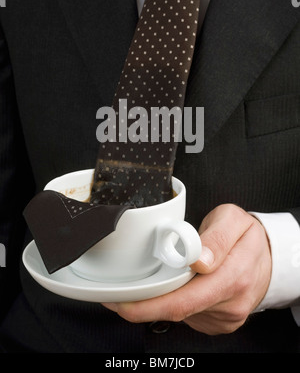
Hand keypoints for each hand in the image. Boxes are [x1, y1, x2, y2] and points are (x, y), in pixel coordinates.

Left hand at [102, 204, 271, 334]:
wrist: (269, 257)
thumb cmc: (248, 236)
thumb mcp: (234, 220)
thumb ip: (217, 237)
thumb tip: (200, 261)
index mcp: (232, 276)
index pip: (185, 300)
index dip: (149, 305)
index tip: (123, 301)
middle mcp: (230, 303)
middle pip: (178, 311)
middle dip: (144, 306)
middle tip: (118, 297)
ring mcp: (225, 317)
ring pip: (182, 314)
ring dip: (161, 301)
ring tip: (157, 278)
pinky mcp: (220, 323)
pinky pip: (190, 315)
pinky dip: (175, 302)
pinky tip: (176, 286)